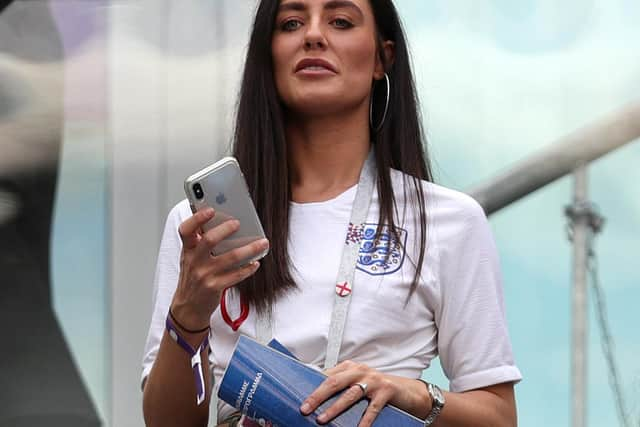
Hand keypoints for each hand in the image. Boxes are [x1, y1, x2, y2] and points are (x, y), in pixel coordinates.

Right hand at [170, 208, 268, 331]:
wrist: (188, 307)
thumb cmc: (192, 279)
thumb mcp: (190, 258)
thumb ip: (200, 242)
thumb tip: (222, 223)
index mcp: (188, 250)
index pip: (186, 230)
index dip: (197, 218)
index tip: (211, 209)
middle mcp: (194, 261)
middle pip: (209, 240)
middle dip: (225, 230)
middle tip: (238, 223)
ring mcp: (204, 275)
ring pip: (230, 257)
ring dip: (249, 249)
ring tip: (262, 242)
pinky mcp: (215, 287)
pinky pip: (236, 275)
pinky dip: (248, 268)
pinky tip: (256, 262)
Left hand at [299, 360, 400, 426]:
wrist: (405, 390)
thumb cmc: (375, 387)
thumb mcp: (356, 382)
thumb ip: (340, 386)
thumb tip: (316, 398)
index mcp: (349, 367)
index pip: (327, 376)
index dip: (313, 387)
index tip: (301, 398)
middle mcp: (360, 371)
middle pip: (334, 383)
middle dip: (318, 396)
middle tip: (305, 408)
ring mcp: (373, 380)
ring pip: (350, 395)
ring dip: (334, 408)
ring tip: (322, 419)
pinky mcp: (386, 391)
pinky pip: (372, 408)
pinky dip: (364, 420)